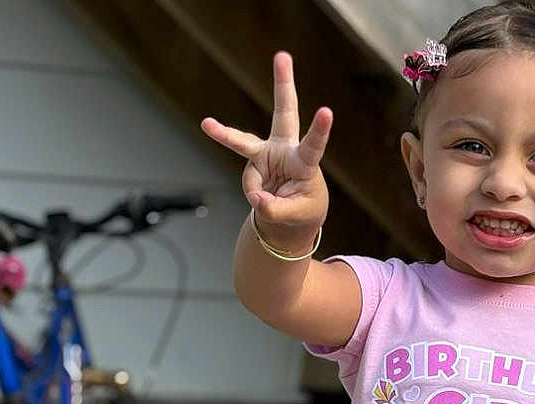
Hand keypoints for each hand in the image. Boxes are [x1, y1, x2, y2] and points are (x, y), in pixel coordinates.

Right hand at [201, 51, 332, 248]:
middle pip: (283, 112)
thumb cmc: (303, 210)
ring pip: (243, 142)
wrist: (291, 217)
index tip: (327, 111)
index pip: (314, 145)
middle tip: (282, 55)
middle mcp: (286, 150)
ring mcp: (266, 155)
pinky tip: (265, 200)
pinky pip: (249, 185)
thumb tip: (256, 198)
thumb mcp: (297, 216)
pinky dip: (256, 197)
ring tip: (207, 124)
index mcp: (305, 163)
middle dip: (282, 84)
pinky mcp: (253, 164)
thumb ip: (277, 209)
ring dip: (223, 132)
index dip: (319, 129)